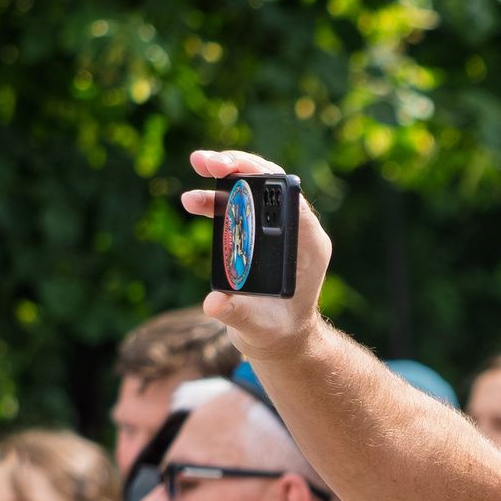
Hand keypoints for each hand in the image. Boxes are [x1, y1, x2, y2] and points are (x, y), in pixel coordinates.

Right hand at [177, 151, 333, 362]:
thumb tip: (213, 304)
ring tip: (197, 166)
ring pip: (253, 192)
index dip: (264, 179)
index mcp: (308, 246)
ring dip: (225, 176)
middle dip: (240, 167)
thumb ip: (237, 315)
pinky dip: (216, 201)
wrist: (279, 338)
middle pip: (271, 186)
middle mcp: (295, 233)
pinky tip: (192, 200)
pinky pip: (239, 208)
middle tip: (205, 162)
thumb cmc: (276, 333)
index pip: (291, 200)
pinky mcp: (258, 236)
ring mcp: (276, 232)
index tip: (234, 170)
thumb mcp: (257, 327)